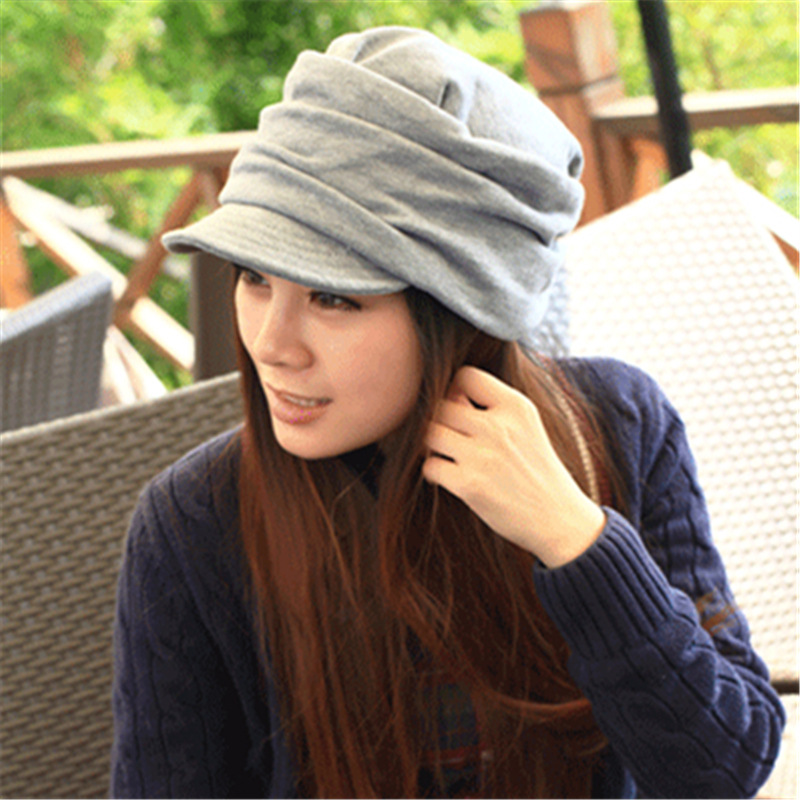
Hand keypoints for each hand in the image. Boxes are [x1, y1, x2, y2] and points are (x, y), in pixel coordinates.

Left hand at [421, 366, 605, 567]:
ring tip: (448, 455)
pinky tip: (449, 476)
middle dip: (442, 421)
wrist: (559, 518)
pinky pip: (430, 466)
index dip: (456, 391)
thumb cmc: (537, 469)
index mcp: (516, 406)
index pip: (466, 376)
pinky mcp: (469, 485)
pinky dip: (434, 471)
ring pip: (431, 434)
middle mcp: (499, 427)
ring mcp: (483, 456)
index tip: (461, 409)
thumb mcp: (527, 427)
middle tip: (453, 438)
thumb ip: (492, 406)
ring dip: (434, 445)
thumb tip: (448, 392)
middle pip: (441, 406)